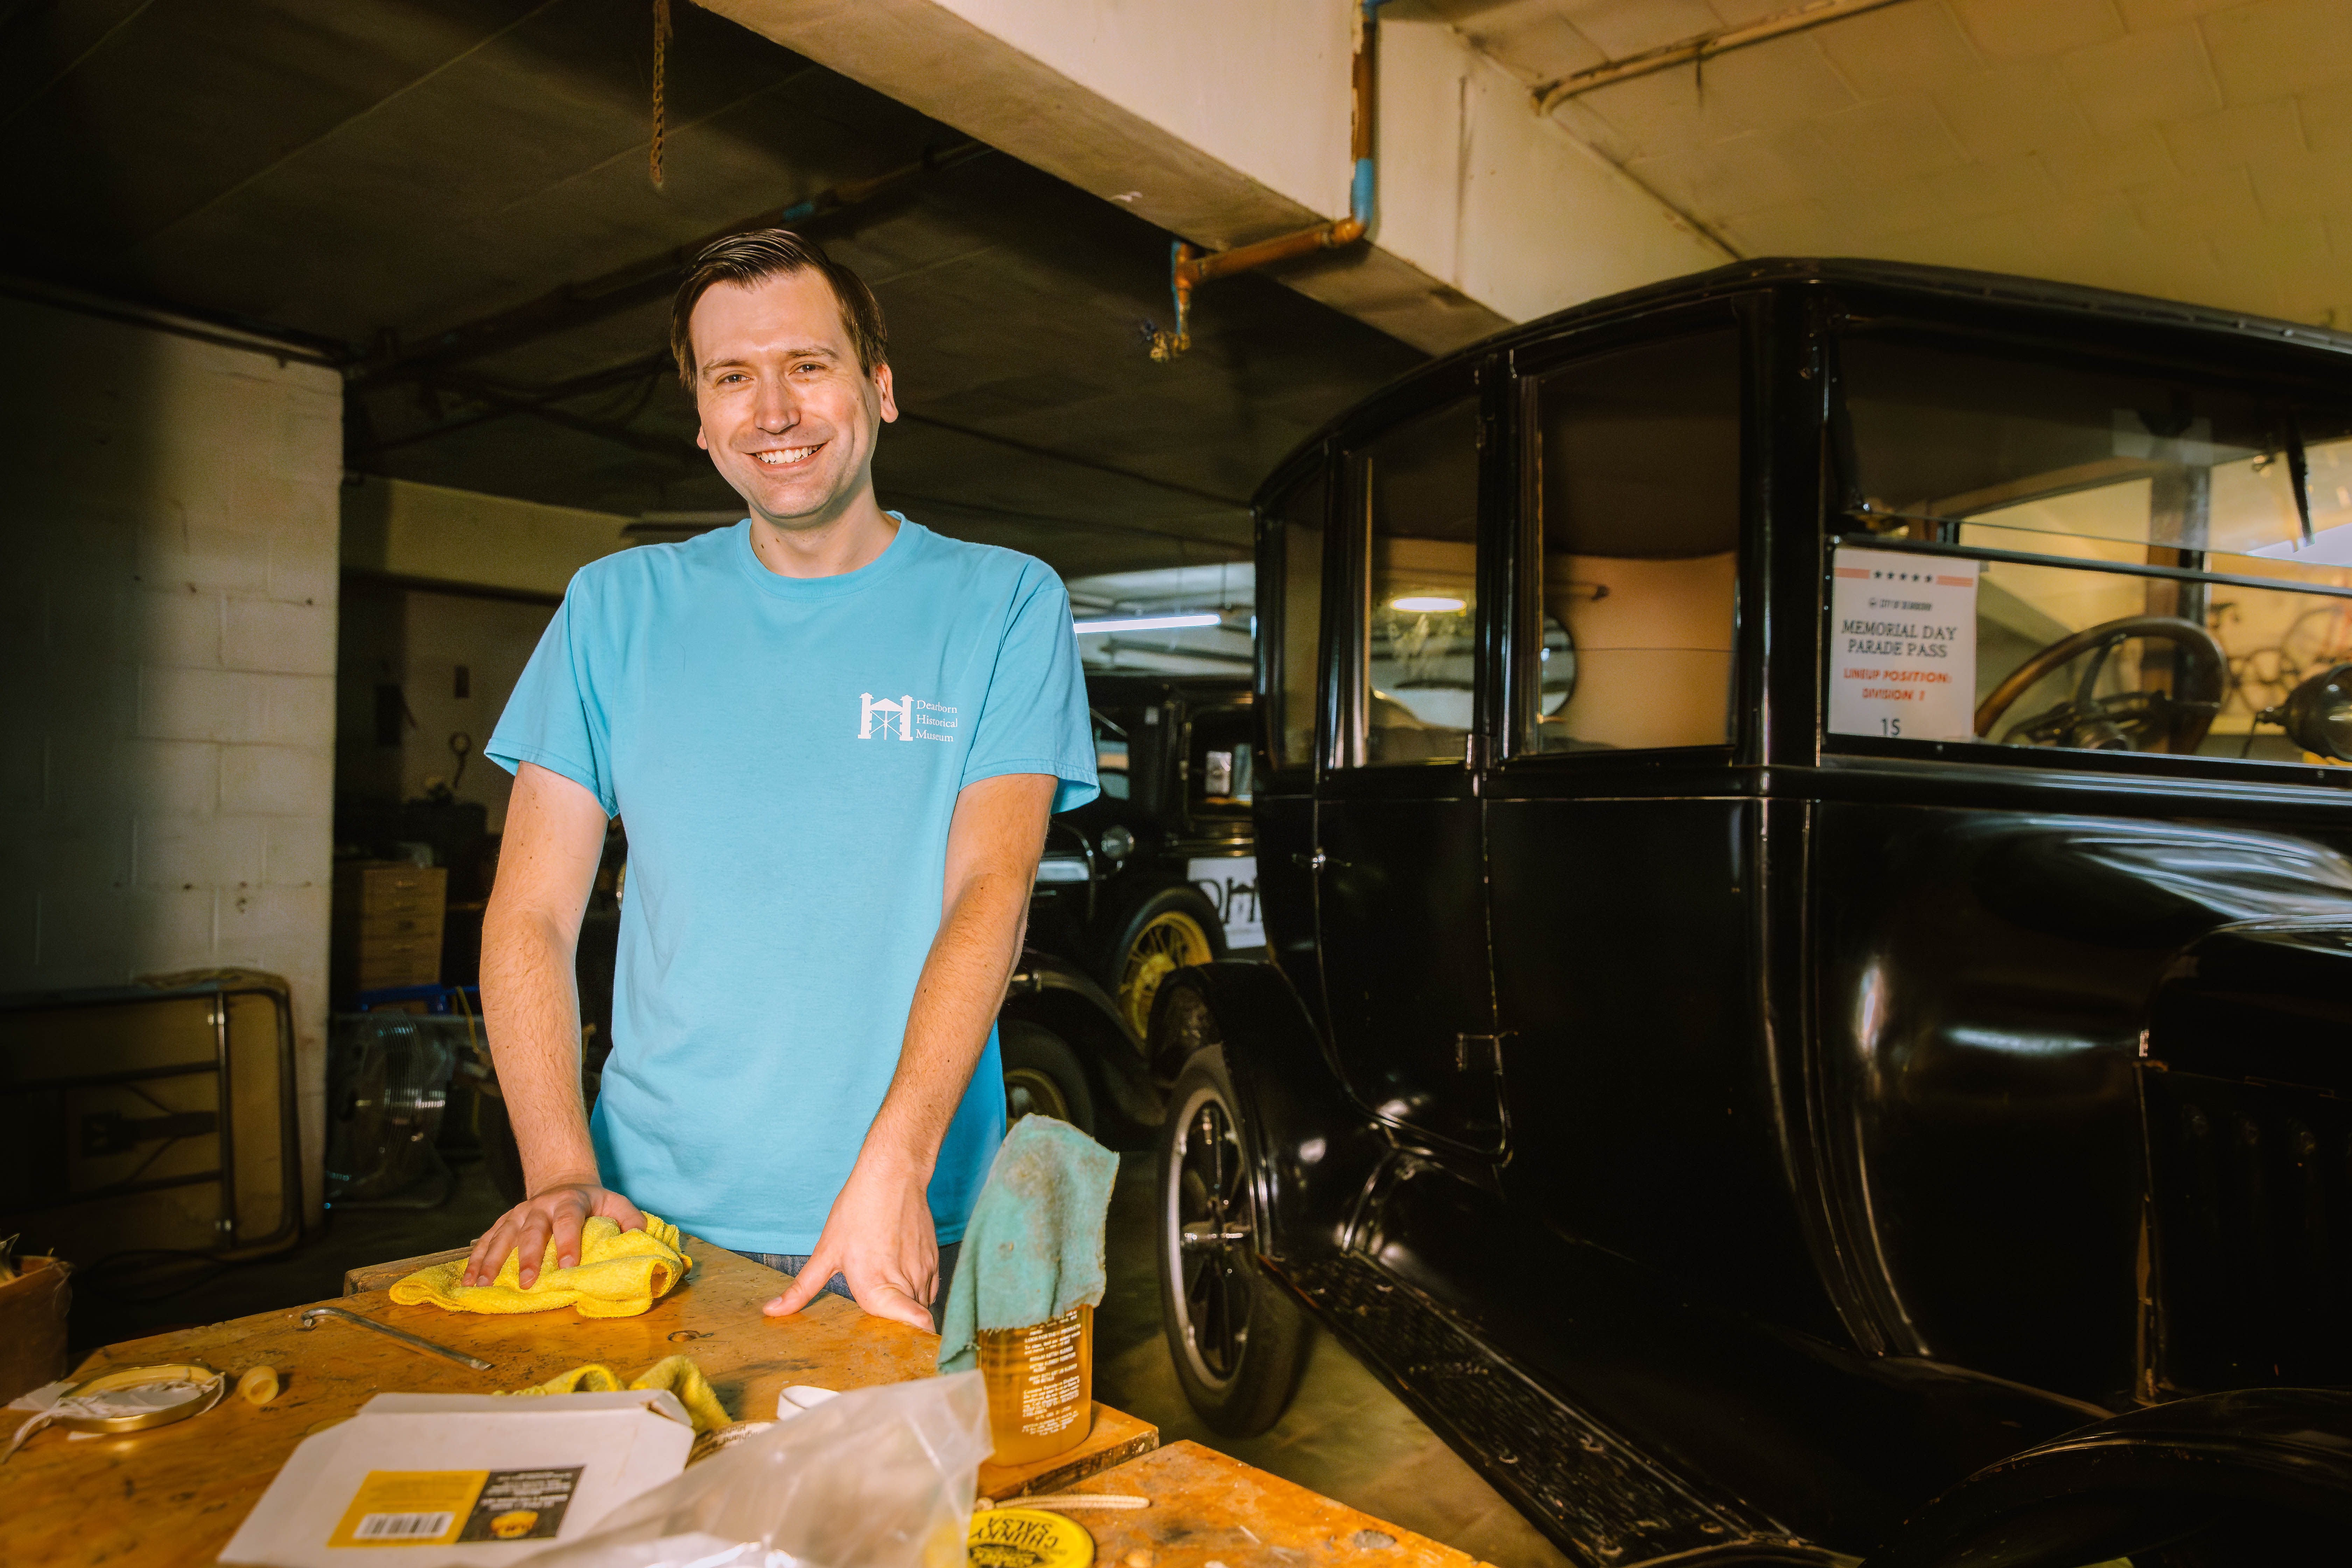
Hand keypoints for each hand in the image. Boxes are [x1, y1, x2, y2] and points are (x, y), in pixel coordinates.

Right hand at [462, 1181, 644, 1287]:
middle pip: (532, 1230)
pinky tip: (469, 1281)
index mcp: (570, 1201)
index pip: (569, 1220)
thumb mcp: (615, 1202)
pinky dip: (476, 1260)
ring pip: (502, 1236)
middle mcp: (540, 1206)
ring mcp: (518, 1213)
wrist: (563, 1183)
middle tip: (528, 1282)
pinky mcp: (504, 1222)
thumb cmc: (593, 1202)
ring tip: (483, 1285)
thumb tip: (641, 1238)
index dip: (568, 1242)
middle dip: (530, 1257)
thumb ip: (631, 1219)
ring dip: (492, 1261)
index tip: (569, 1266)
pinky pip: (486, 1240)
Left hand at [764, 1158, 938, 1329]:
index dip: (909, 1338)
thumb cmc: (857, 1210)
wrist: (893, 1175)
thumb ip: (802, 1289)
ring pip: (923, 1306)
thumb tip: (772, 1312)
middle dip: (899, 1328)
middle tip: (880, 1328)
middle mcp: (907, 1282)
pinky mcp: (934, 1260)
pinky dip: (917, 1293)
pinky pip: (929, 1289)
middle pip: (913, 1322)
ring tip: (888, 1300)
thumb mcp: (826, 1251)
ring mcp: (924, 1271)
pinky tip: (899, 1279)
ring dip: (908, 1309)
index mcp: (877, 1286)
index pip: (916, 1325)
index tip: (893, 1344)